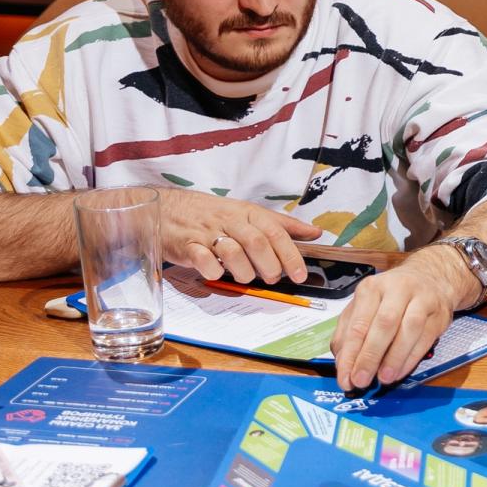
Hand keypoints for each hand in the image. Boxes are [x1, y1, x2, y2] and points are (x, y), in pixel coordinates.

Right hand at [157, 188, 322, 285]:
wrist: (171, 208)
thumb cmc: (216, 215)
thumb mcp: (251, 214)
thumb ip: (283, 225)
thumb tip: (315, 233)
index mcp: (249, 213)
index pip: (276, 233)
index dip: (290, 255)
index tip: (300, 275)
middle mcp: (230, 220)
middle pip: (257, 243)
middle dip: (269, 266)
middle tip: (272, 278)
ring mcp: (207, 232)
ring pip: (232, 252)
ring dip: (244, 271)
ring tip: (246, 278)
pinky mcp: (187, 245)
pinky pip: (203, 260)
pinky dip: (213, 271)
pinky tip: (217, 273)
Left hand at [329, 247, 473, 390]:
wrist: (430, 278)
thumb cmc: (391, 297)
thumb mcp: (364, 308)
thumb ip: (348, 333)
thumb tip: (344, 363)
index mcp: (372, 288)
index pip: (358, 323)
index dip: (351, 353)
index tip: (346, 377)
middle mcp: (398, 289)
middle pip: (384, 324)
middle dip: (370, 356)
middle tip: (361, 380)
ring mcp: (422, 299)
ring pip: (409, 329)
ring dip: (395, 357)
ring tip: (384, 378)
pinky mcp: (440, 314)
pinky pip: (426, 338)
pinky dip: (411, 358)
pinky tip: (399, 371)